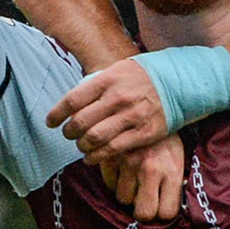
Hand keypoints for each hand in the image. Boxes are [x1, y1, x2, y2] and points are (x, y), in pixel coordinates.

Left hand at [47, 60, 173, 165]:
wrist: (179, 83)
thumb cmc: (143, 77)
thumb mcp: (118, 70)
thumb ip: (96, 85)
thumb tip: (72, 103)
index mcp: (108, 80)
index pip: (73, 99)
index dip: (57, 114)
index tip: (50, 122)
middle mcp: (118, 97)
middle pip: (80, 121)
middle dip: (69, 132)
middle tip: (68, 135)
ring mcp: (131, 116)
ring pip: (94, 138)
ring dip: (82, 146)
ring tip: (81, 146)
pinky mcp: (143, 133)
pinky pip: (112, 149)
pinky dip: (97, 157)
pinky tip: (91, 158)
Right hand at [99, 136, 186, 222]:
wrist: (148, 104)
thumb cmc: (165, 138)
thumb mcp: (177, 157)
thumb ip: (173, 182)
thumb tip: (164, 210)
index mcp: (172, 171)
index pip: (166, 212)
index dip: (161, 211)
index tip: (159, 205)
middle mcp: (151, 169)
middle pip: (143, 213)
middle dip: (143, 209)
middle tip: (144, 198)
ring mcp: (129, 163)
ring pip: (123, 198)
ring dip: (127, 192)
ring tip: (133, 178)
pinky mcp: (110, 156)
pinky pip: (108, 183)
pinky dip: (113, 179)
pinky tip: (120, 169)